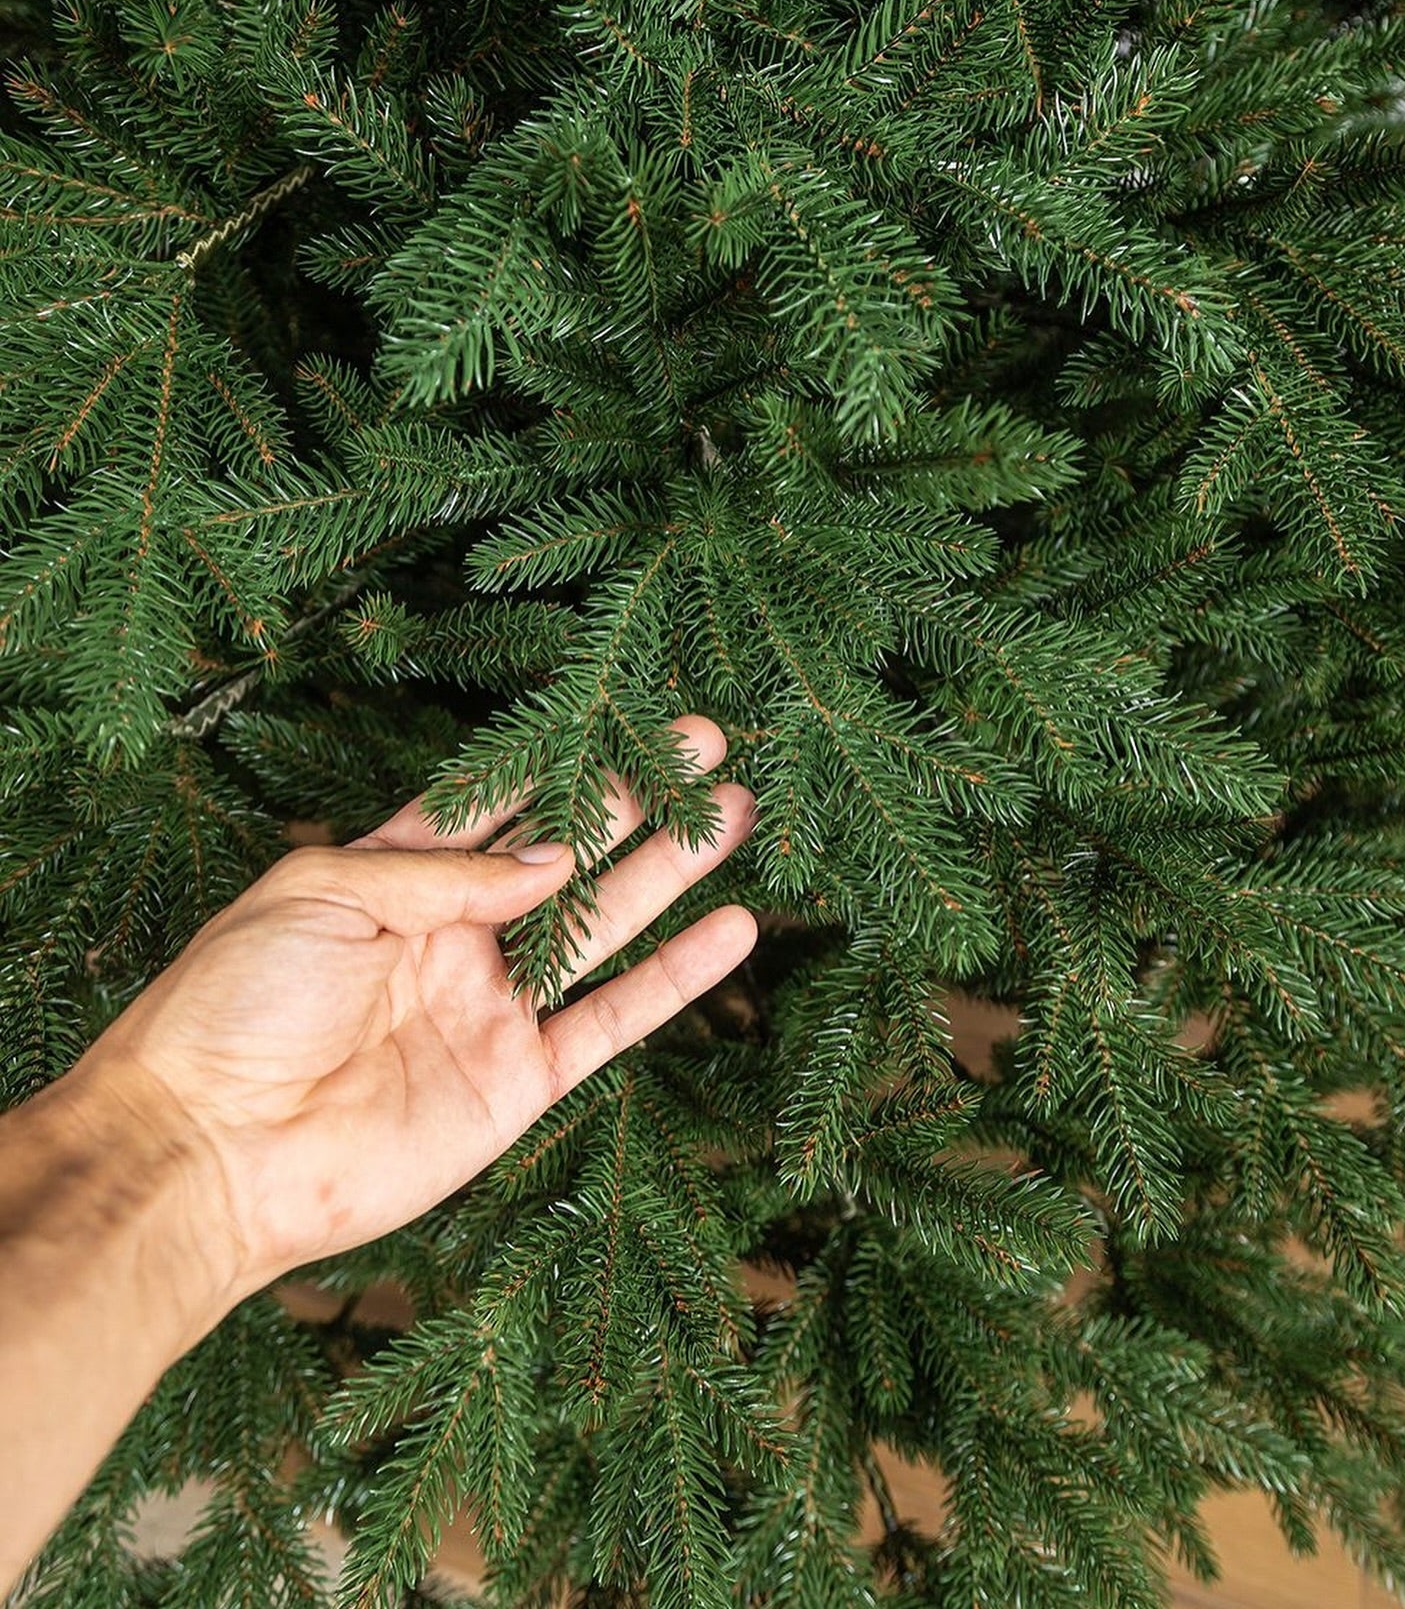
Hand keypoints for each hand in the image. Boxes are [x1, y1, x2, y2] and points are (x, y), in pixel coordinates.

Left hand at [66, 715, 756, 1313]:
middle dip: (636, 798)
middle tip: (705, 744)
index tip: (626, 714)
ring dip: (671, 870)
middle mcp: (454, 936)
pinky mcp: (519, 1081)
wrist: (210, 1151)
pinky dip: (676, 978)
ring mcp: (491, 1008)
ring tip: (734, 814)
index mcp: (395, 878)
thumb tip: (557, 858)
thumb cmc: (236, 1005)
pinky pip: (614, 1020)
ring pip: (604, 924)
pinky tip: (732, 929)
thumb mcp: (323, 891)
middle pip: (568, 854)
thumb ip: (446, 871)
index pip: (497, 805)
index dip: (562, 760)